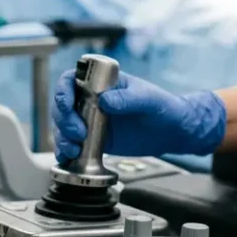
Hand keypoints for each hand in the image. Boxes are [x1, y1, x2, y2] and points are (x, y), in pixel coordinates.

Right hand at [51, 71, 225, 161]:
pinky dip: (67, 152)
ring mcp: (92, 121)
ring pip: (63, 126)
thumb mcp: (149, 100)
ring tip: (75, 149)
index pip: (72, 79)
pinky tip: (69, 157)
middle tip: (79, 133)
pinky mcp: (95, 140)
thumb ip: (128, 98)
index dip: (63, 90)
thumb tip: (105, 101)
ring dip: (63, 138)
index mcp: (104, 83)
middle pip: (63, 105)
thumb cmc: (164, 107)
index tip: (67, 104)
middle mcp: (93, 100)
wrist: (173, 131)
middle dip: (64, 119)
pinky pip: (73, 144)